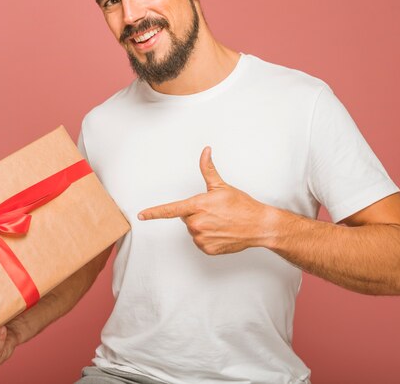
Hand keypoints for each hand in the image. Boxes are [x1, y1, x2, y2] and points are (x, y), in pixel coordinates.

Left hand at [138, 147, 272, 254]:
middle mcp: (197, 223)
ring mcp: (202, 238)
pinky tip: (220, 232)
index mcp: (198, 205)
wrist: (258, 225)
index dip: (154, 212)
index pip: (171, 209)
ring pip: (193, 230)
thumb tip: (205, 151)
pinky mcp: (207, 249)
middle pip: (186, 217)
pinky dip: (208, 237)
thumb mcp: (221, 185)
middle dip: (196, 213)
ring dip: (202, 226)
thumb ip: (208, 168)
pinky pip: (200, 242)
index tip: (141, 215)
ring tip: (219, 222)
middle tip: (214, 210)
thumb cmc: (241, 205)